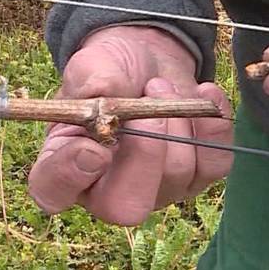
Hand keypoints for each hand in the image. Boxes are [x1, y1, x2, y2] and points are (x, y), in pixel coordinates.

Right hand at [28, 26, 233, 224]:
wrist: (148, 62)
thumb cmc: (110, 69)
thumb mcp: (91, 64)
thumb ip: (90, 80)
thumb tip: (104, 96)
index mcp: (62, 164)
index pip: (53, 192)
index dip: (70, 176)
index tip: (91, 146)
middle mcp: (106, 190)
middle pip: (127, 207)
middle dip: (145, 155)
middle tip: (147, 108)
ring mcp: (155, 191)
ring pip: (177, 176)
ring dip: (175, 121)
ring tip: (159, 86)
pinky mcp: (195, 177)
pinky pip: (215, 165)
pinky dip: (213, 126)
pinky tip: (202, 93)